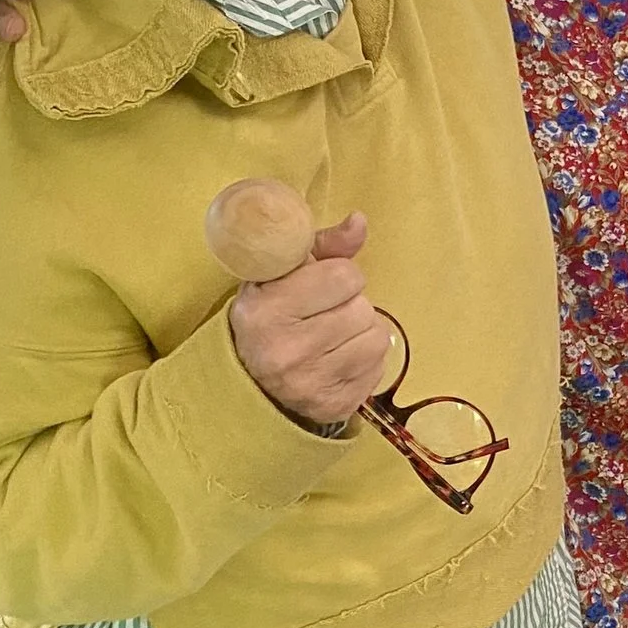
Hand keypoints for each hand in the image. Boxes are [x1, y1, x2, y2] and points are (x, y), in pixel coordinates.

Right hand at [228, 213, 389, 430]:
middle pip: (362, 308)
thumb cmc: (270, 315)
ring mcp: (309, 385)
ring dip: (361, 332)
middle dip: (350, 304)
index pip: (344, 275)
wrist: (250, 381)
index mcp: (264, 311)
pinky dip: (364, 360)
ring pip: (376, 338)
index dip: (338, 275)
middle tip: (324, 312)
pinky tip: (337, 358)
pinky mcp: (333, 406)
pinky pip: (377, 368)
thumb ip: (323, 245)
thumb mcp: (282, 273)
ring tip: (332, 335)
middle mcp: (284, 352)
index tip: (319, 284)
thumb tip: (360, 221)